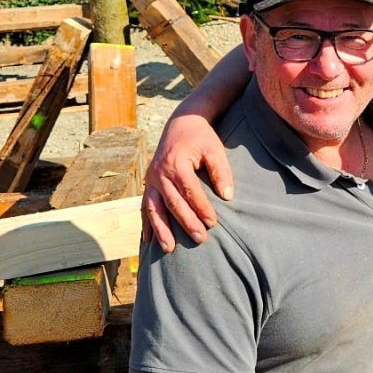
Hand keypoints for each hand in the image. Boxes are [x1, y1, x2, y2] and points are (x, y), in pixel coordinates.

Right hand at [143, 111, 234, 251]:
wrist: (181, 123)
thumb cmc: (201, 138)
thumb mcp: (215, 149)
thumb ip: (221, 171)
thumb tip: (227, 196)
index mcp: (176, 163)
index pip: (190, 191)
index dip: (201, 208)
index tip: (213, 223)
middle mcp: (160, 172)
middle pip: (173, 202)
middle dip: (186, 222)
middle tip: (200, 239)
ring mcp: (152, 178)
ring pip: (154, 207)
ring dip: (160, 229)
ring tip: (168, 249)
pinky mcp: (149, 182)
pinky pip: (145, 205)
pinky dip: (146, 223)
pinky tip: (148, 239)